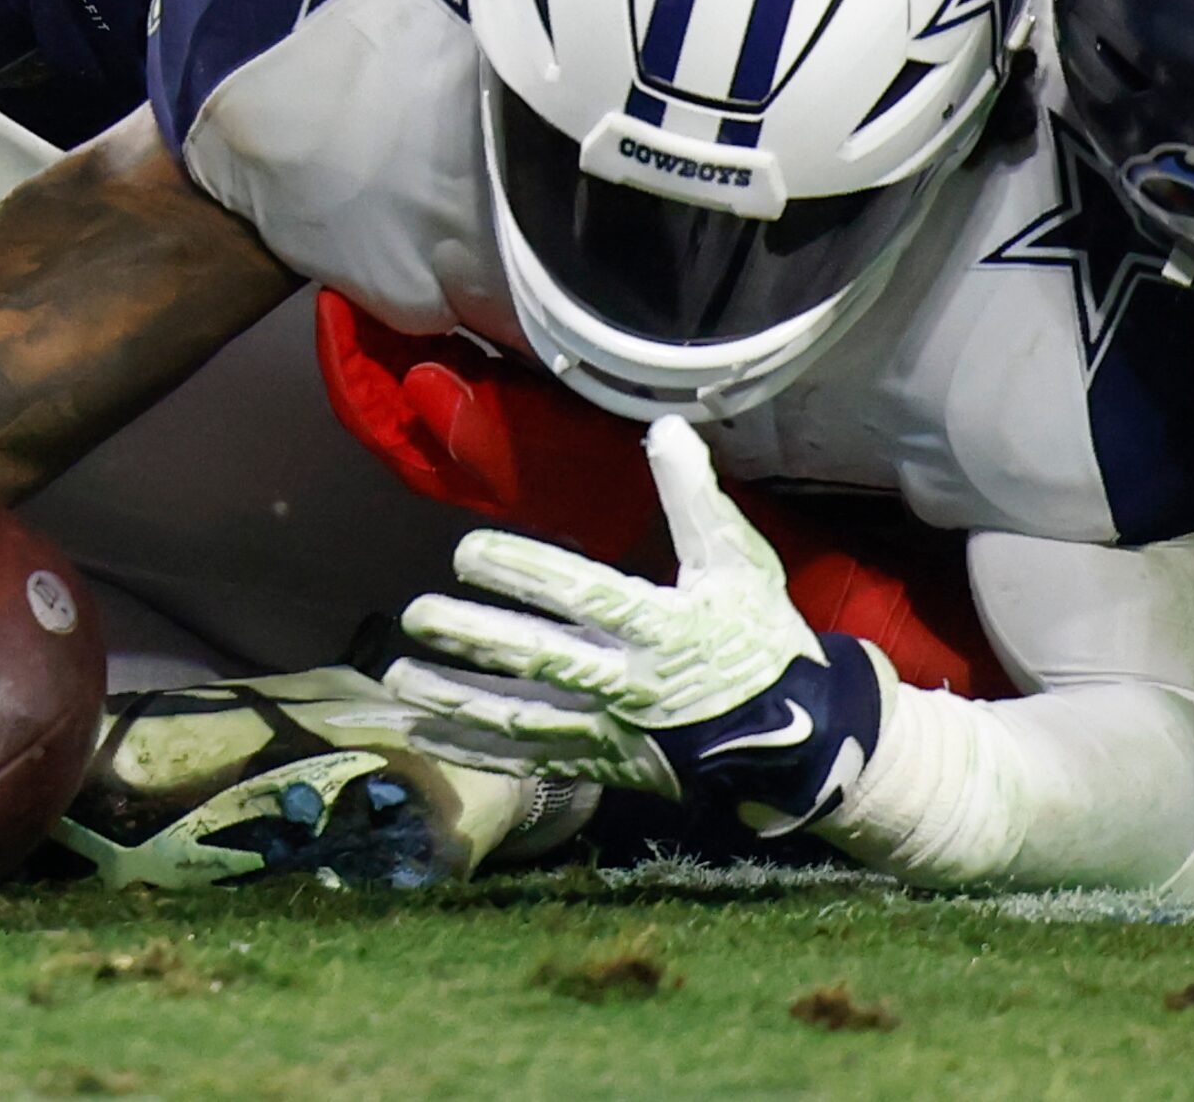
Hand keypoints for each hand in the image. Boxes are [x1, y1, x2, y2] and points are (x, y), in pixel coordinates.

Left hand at [312, 289, 655, 561]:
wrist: (634, 485)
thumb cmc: (580, 471)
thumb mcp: (526, 447)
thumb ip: (469, 421)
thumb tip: (416, 378)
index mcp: (428, 456)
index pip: (360, 404)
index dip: (340, 353)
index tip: (333, 300)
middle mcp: (432, 435)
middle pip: (373, 378)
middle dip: (358, 329)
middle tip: (352, 269)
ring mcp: (458, 412)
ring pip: (401, 362)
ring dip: (388, 322)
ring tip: (381, 269)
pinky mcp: (486, 392)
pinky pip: (439, 351)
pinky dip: (426, 322)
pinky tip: (431, 288)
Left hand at [386, 419, 891, 835]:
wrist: (794, 739)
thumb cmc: (761, 640)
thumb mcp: (738, 562)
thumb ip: (695, 497)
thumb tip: (667, 427)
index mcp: (665, 627)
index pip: (583, 595)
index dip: (524, 573)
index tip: (469, 551)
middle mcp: (631, 685)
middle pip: (540, 661)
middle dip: (474, 637)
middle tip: (417, 614)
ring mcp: (612, 732)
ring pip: (522, 719)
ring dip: (457, 700)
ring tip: (399, 677)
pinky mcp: (600, 765)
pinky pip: (527, 761)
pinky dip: (475, 749)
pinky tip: (427, 730)